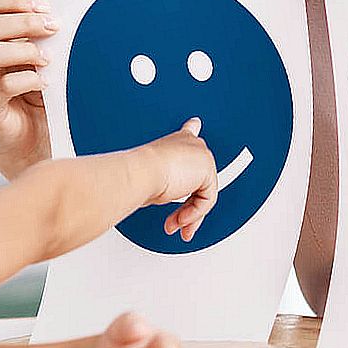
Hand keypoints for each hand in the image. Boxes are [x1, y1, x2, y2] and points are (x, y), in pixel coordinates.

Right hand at [0, 0, 56, 178]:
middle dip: (25, 23)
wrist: (30, 134)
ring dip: (26, 51)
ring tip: (47, 59)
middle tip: (53, 27)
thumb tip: (48, 13)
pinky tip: (45, 82)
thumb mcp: (28, 51)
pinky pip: (4, 85)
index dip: (16, 1)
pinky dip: (30, 79)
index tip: (44, 7)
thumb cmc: (29, 87)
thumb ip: (30, 31)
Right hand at [130, 119, 217, 241]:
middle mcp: (192, 146)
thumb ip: (168, 173)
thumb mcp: (153, 171)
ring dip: (187, 215)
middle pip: (199, 179)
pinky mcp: (208, 171)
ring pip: (203, 195)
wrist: (141, 172)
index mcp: (177, 141)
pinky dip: (192, 214)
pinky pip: (206, 201)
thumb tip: (168, 160)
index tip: (195, 123)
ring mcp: (202, 157)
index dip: (192, 129)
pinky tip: (179, 219)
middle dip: (188, 206)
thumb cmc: (139, 170)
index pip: (188, 133)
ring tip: (174, 224)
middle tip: (175, 221)